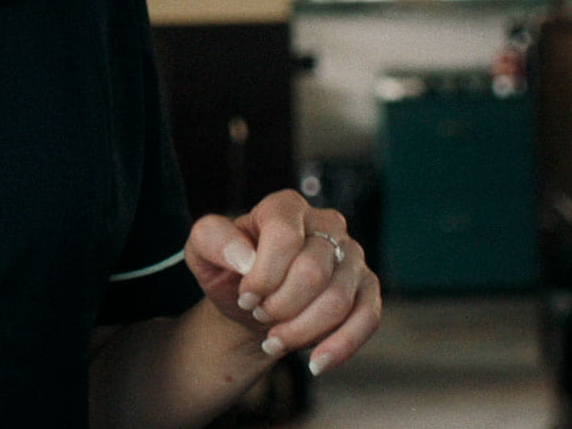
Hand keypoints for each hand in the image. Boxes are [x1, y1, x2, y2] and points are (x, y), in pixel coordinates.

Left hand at [186, 189, 381, 375]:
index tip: (245, 297)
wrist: (253, 305)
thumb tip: (244, 257)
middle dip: (280, 306)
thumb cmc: (231, 273)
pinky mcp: (367, 287)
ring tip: (276, 337)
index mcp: (286, 207)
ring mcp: (352, 255)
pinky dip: (340, 347)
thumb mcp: (203, 251)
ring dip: (301, 330)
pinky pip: (367, 319)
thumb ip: (212, 239)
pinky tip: (315, 363)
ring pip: (338, 301)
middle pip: (313, 272)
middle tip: (261, 314)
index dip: (262, 276)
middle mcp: (326, 224)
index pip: (285, 237)